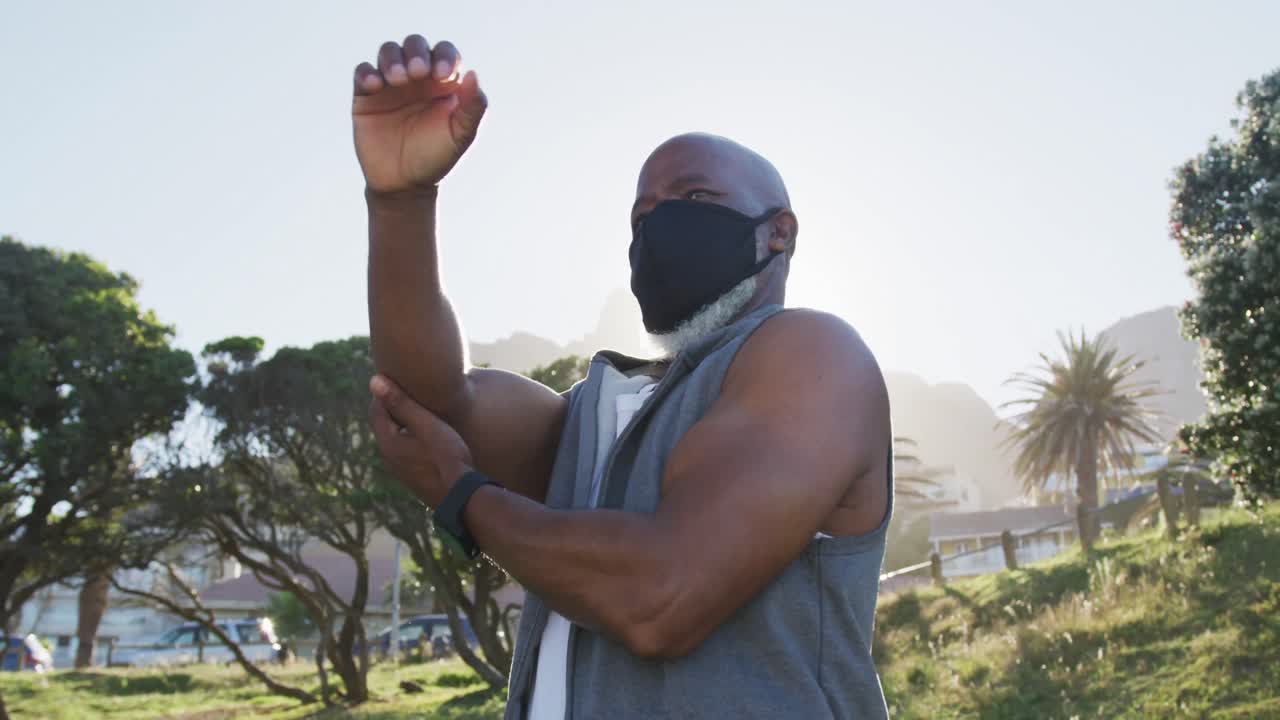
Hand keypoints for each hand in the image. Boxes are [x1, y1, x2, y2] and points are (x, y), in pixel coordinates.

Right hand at [352, 34, 487, 191]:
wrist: (403, 184)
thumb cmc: (435, 158)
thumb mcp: (459, 136)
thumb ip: (472, 108)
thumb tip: (474, 74)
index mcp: (442, 82)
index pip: (445, 53)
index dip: (445, 56)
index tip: (443, 74)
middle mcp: (417, 78)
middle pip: (415, 45)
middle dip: (416, 52)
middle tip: (418, 73)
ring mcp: (390, 84)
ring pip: (388, 52)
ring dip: (392, 59)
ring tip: (398, 79)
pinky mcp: (366, 94)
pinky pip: (363, 72)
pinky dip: (367, 73)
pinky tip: (375, 85)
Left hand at [368, 374, 473, 506]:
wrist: (462, 497)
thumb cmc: (446, 456)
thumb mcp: (426, 424)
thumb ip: (401, 402)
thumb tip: (373, 380)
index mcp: (387, 443)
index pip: (376, 410)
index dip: (385, 392)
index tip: (401, 378)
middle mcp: (388, 458)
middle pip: (384, 424)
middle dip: (394, 407)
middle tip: (411, 391)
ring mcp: (400, 470)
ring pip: (395, 438)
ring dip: (404, 423)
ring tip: (422, 410)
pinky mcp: (412, 477)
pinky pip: (405, 451)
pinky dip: (411, 437)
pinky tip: (430, 436)